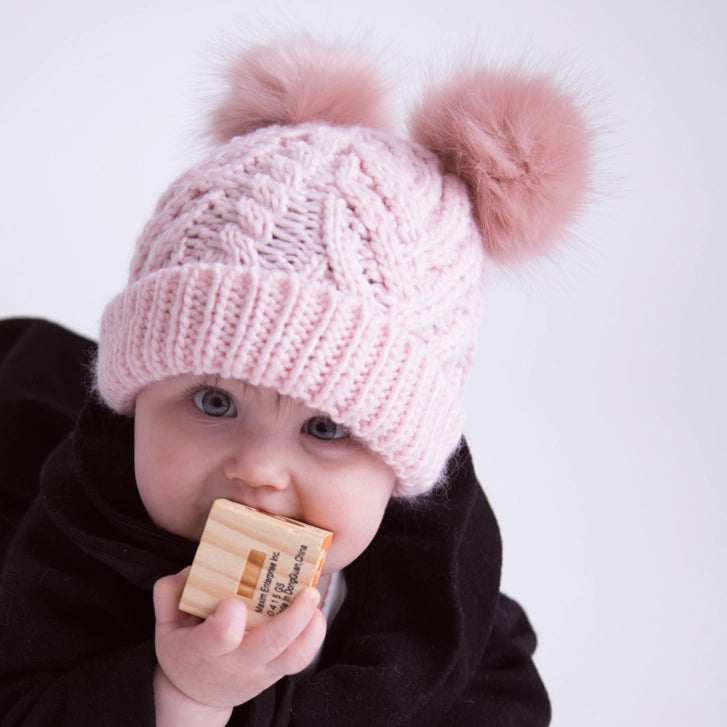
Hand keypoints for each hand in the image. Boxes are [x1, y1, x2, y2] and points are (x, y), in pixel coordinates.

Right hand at [153, 570, 326, 711]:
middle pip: (271, 643)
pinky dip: (314, 635)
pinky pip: (302, 658)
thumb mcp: (166, 626)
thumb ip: (168, 595)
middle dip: (293, 617)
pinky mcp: (277, 670)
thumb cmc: (185, 650)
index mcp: (206, 649)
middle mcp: (238, 661)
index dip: (228, 620)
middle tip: (308, 590)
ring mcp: (261, 668)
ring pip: (295, 656)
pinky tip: (315, 612)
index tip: (231, 600)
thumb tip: (190, 570)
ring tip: (314, 598)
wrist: (197, 693)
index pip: (221, 637)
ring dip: (311, 627)